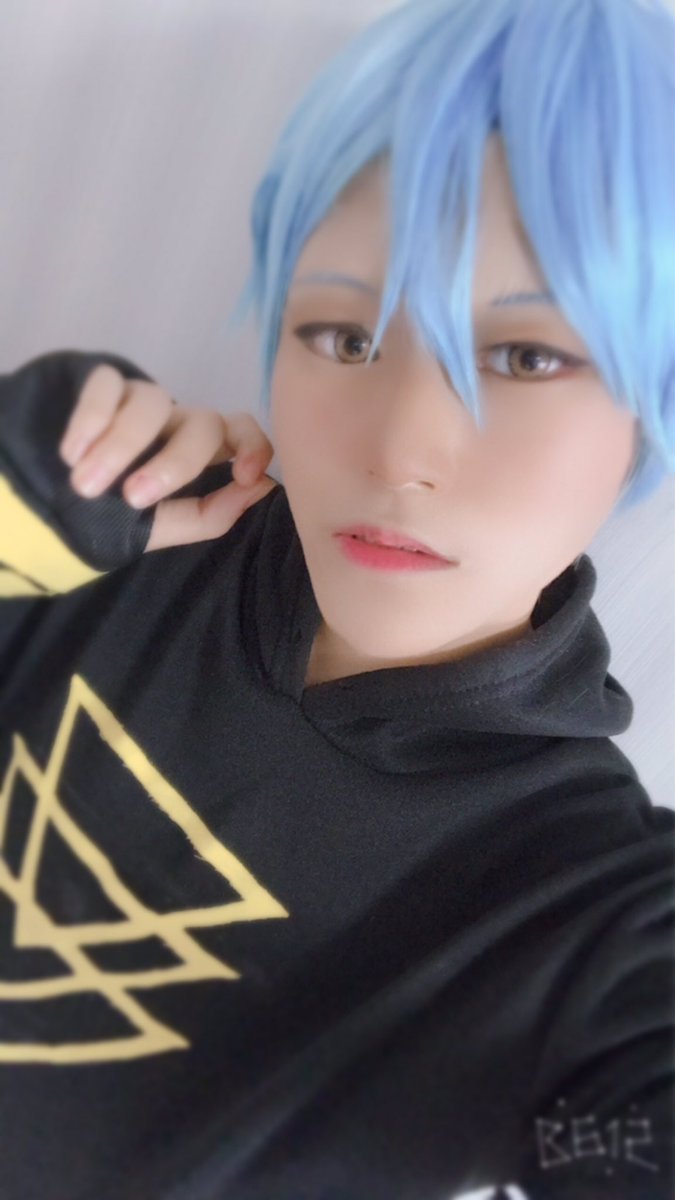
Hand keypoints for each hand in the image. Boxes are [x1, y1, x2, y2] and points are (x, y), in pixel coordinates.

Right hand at [58, 364, 278, 552]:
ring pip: (153, 403)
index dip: (252, 446)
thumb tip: (259, 490)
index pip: (242, 432)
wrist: (42, 506)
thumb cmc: (107, 519)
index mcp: (201, 454)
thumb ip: (207, 516)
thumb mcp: (158, 529)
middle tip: (132, 498)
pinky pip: (107, 385)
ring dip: (120, 447)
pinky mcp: (101, 385)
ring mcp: (139, 401)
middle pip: (202, 424)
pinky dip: (90, 419)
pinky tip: (72, 453)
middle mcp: (177, 423)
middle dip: (171, 465)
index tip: (244, 475)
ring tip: (85, 484)